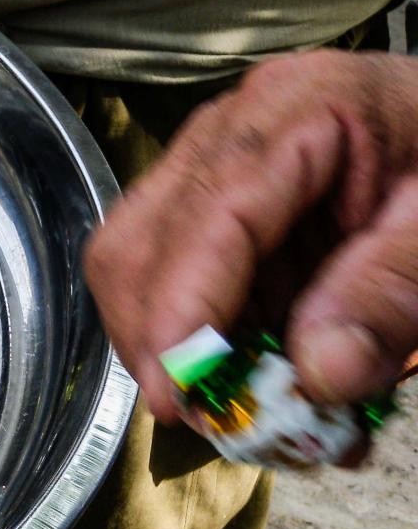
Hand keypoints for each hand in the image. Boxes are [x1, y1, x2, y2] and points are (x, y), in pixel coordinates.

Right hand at [86, 50, 417, 420]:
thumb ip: (390, 293)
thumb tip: (317, 377)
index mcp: (296, 112)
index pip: (207, 215)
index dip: (181, 310)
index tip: (179, 394)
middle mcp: (230, 132)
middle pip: (137, 241)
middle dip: (157, 339)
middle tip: (205, 415)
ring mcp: (211, 167)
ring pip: (137, 266)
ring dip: (175, 347)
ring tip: (239, 405)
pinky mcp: (214, 206)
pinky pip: (176, 279)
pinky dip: (205, 340)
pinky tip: (255, 375)